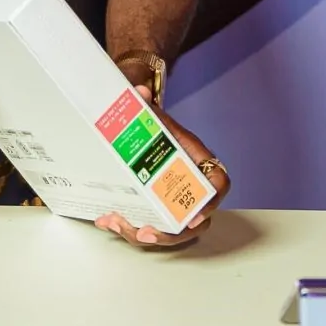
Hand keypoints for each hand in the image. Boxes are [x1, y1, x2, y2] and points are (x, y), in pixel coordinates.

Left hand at [93, 85, 228, 248]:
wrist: (141, 127)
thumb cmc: (153, 124)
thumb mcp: (150, 113)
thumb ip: (145, 103)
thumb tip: (139, 91)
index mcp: (197, 160)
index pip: (218, 183)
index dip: (210, 203)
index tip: (193, 218)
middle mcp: (191, 185)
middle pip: (195, 220)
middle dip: (170, 233)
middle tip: (145, 232)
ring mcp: (175, 200)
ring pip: (171, 229)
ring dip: (144, 234)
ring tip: (118, 225)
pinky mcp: (156, 208)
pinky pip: (150, 225)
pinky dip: (128, 227)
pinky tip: (107, 221)